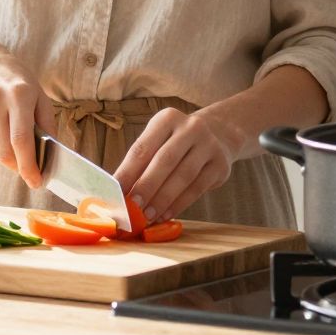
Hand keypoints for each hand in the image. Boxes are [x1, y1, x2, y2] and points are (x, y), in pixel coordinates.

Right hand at [0, 43, 55, 189]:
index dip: (29, 166)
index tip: (36, 181)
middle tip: (26, 167)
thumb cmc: (15, 81)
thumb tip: (49, 156)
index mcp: (18, 94)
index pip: (21, 140)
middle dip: (18, 166)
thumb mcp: (38, 94)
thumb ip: (46, 124)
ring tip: (10, 140)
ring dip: (5, 156)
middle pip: (5, 152)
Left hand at [113, 106, 244, 223]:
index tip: (115, 193)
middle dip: (146, 186)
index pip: (143, 147)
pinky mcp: (220, 165)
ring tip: (147, 215)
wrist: (218, 136)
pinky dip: (179, 204)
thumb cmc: (176, 144)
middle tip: (132, 207)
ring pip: (183, 176)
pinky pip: (197, 188)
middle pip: (165, 160)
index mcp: (167, 119)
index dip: (127, 172)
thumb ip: (141, 164)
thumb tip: (119, 193)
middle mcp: (191, 127)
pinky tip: (166, 214)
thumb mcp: (159, 142)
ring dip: (163, 199)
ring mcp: (209, 145)